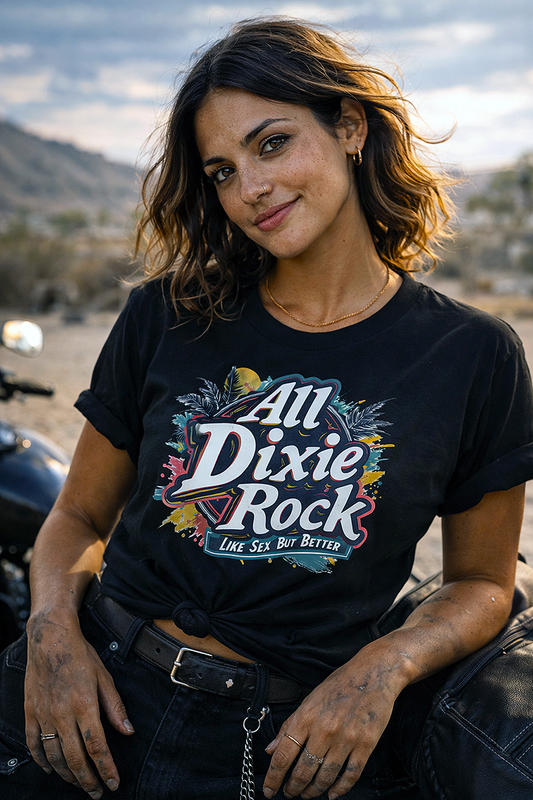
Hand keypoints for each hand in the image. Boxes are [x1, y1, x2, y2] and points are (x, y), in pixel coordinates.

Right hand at [24, 610, 133, 798]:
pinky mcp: (31, 712)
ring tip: (79, 783)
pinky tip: (51, 769)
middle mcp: (62, 714)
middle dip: (88, 781)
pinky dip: (42, 762)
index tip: (114, 784)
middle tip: (97, 793)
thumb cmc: (80, 655)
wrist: (50, 638)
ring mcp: (44, 715)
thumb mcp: (104, 677)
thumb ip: (115, 706)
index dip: (106, 769)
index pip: (97, 747)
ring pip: (54, 757)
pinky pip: (34, 745)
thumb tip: (128, 731)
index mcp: (84, 705)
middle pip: (75, 758)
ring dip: (68, 775)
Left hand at [263, 650, 406, 798]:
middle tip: (290, 793)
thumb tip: (271, 749)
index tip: (269, 789)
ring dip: (313, 791)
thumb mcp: (310, 699)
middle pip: (303, 770)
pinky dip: (340, 789)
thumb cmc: (340, 684)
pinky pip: (350, 775)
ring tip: (308, 794)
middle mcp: (324, 730)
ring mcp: (346, 739)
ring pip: (325, 777)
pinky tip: (333, 793)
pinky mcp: (365, 745)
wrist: (374, 673)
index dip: (274, 777)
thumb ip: (290, 725)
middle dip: (293, 787)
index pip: (283, 755)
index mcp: (307, 716)